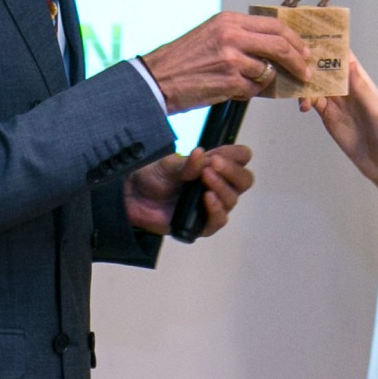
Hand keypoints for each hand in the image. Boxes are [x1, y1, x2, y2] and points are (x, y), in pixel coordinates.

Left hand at [123, 144, 253, 236]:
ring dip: (222, 186)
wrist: (133, 195)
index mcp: (215, 167)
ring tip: (206, 177)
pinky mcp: (201, 225)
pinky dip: (216, 209)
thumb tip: (202, 155)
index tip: (221, 153)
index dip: (237, 156)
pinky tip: (208, 198)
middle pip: (244, 180)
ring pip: (232, 199)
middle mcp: (218, 186)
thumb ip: (188, 163)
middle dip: (232, 172)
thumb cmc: (153, 176)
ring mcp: (211, 206)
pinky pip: (218, 221)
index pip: (240, 159)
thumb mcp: (169, 164)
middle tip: (214, 163)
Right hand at [141, 13, 310, 112]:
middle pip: (280, 46)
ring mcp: (232, 59)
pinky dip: (247, 92)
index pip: (275, 25)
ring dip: (263, 81)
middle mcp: (232, 35)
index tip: (304, 51)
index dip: (294, 39)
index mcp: (230, 20)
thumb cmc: (184, 59)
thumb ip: (241, 35)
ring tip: (243, 83)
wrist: (157, 80)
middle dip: (297, 61)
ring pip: (267, 71)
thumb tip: (273, 46)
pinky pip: (253, 89)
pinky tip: (229, 90)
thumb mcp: (212, 33)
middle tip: (305, 72)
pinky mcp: (230, 81)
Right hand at [303, 55, 377, 183]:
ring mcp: (335, 100)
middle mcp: (345, 86)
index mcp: (359, 79)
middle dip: (309, 59)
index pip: (343, 55)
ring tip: (297, 87)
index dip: (330, 43)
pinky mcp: (326, 114)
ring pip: (313, 82)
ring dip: (303, 81)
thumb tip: (348, 63)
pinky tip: (302, 105)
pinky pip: (310, 101)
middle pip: (324, 66)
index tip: (313, 31)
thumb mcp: (376, 110)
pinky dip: (303, 100)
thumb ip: (360, 88)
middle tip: (293, 55)